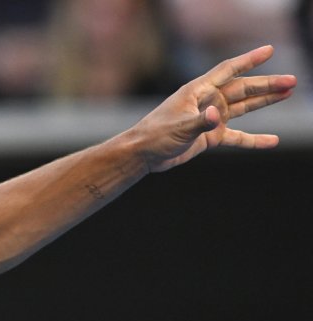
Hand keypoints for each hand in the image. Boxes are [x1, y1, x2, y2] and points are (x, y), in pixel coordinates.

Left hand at [130, 45, 296, 172]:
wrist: (143, 155)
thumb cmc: (155, 136)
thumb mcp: (179, 128)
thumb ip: (200, 122)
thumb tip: (216, 117)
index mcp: (198, 91)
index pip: (228, 70)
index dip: (248, 60)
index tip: (269, 50)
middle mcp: (207, 101)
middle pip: (242, 88)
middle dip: (267, 84)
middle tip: (292, 80)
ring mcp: (210, 119)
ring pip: (243, 107)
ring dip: (264, 101)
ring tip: (287, 93)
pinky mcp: (210, 137)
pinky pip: (237, 137)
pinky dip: (254, 140)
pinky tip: (272, 141)